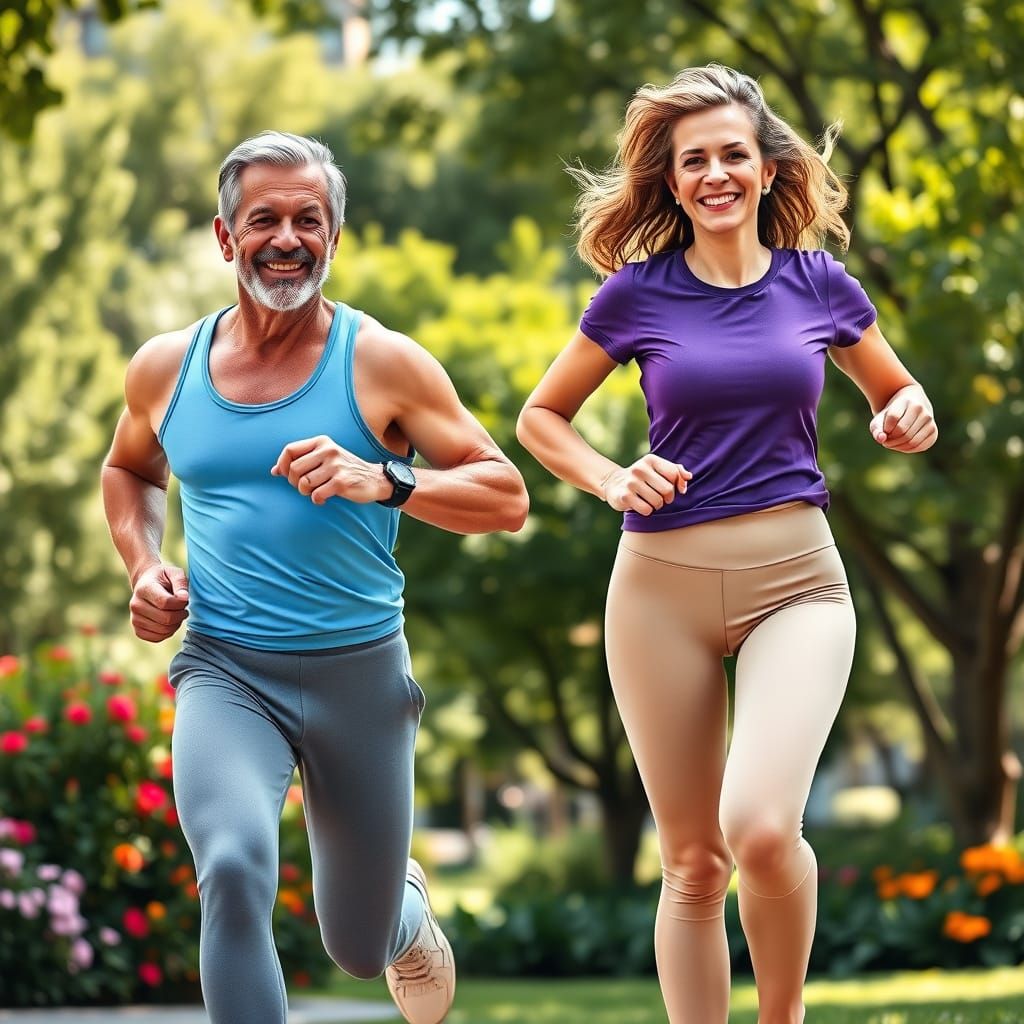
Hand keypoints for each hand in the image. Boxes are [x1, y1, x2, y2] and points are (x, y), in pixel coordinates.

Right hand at [130, 564, 188, 642]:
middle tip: (183, 608)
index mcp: (144, 588)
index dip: (181, 603)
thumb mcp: (175, 573)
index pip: (166, 602)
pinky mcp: (137, 629)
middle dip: (181, 615)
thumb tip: (184, 598)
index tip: (185, 598)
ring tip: (177, 614)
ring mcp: (134, 618)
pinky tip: (170, 623)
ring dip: (176, 624)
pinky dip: (168, 633)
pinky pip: (156, 638)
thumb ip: (181, 583)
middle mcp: (136, 604)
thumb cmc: (164, 578)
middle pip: (166, 619)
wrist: (146, 583)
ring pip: (163, 630)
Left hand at [271, 435, 388, 505]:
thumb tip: (274, 471)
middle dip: (294, 482)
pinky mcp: (342, 482)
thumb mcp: (325, 458)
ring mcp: (336, 466)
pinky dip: (317, 500)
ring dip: (305, 492)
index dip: (282, 464)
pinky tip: (323, 499)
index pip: (290, 450)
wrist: (374, 479)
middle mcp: (328, 451)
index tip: (284, 475)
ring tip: (314, 492)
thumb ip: (302, 460)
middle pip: (294, 469)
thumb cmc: (345, 470)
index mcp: (322, 442)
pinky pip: (317, 494)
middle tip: (304, 487)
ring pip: (304, 483)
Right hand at [602, 454, 691, 514]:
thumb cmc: (644, 478)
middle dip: (668, 498)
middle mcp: (639, 469)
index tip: (675, 489)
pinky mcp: (624, 496)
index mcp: (650, 460)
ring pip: (658, 501)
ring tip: (650, 501)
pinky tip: (640, 505)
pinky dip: (647, 511)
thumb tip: (688, 477)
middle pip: (667, 489)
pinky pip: (646, 510)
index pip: (673, 473)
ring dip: (657, 505)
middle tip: (661, 498)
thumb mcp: (658, 469)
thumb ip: (676, 470)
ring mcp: (630, 482)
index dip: (678, 485)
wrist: (614, 483)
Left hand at [870, 386, 937, 452]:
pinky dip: (907, 449)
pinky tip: (901, 446)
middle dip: (890, 440)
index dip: (885, 428)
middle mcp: (920, 409)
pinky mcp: (933, 431)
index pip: (893, 418)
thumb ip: (876, 429)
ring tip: (892, 443)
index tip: (884, 429)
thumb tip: (881, 440)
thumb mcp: (880, 418)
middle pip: (902, 431)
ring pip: (911, 441)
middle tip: (886, 440)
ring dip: (898, 446)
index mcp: (906, 401)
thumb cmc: (891, 414)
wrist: (910, 407)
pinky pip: (920, 446)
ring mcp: (929, 420)